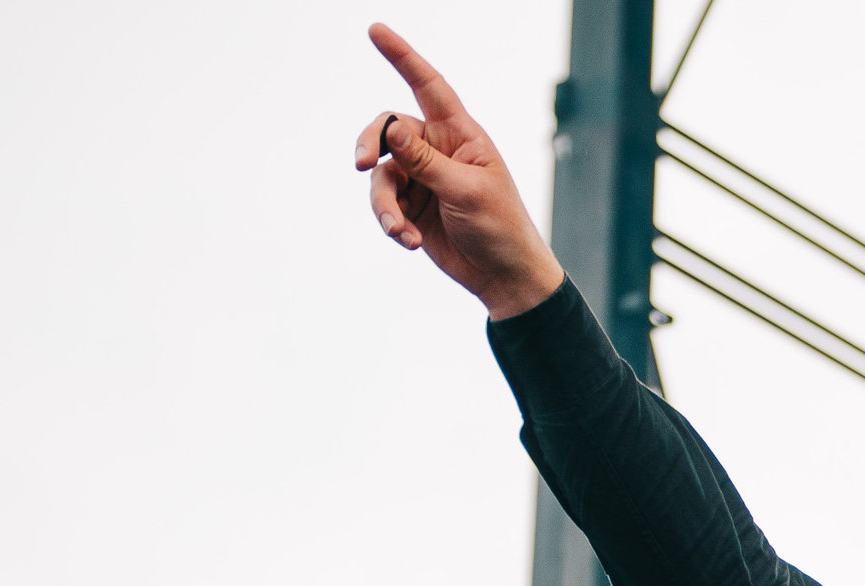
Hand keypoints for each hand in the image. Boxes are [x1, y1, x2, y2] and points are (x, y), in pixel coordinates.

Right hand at [354, 24, 564, 318]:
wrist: (503, 276)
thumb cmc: (499, 227)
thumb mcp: (464, 191)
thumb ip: (424, 160)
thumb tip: (390, 126)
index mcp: (461, 135)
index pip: (429, 86)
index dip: (403, 57)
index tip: (376, 30)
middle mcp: (438, 150)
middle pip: (388, 129)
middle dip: (370, 144)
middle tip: (361, 163)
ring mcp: (423, 178)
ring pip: (381, 174)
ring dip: (385, 204)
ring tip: (400, 231)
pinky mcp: (412, 206)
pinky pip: (385, 204)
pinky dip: (391, 222)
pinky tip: (409, 242)